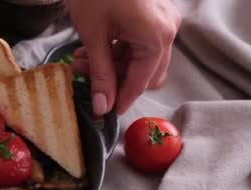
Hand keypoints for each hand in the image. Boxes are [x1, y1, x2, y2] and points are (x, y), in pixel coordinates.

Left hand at [67, 0, 180, 114]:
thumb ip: (100, 75)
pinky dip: (117, 52)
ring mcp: (163, 22)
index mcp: (157, 37)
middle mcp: (168, 30)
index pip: (141, 82)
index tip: (103, 113)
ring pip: (141, 61)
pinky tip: (92, 51)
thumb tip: (102, 107)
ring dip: (112, 67)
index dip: (121, 99)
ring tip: (82, 61)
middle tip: (85, 77)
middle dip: (114, 81)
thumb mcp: (93, 36)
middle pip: (145, 74)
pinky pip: (140, 46)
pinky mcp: (155, 16)